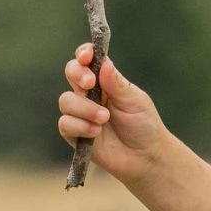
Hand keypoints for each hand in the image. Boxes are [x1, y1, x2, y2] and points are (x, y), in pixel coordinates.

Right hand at [58, 46, 166, 186]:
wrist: (145, 157)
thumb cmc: (143, 125)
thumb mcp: (134, 101)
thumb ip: (117, 84)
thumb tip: (104, 63)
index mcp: (105, 80)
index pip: (87, 60)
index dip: (83, 54)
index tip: (86, 56)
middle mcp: (89, 94)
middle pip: (71, 73)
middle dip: (77, 74)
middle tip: (90, 83)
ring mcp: (80, 113)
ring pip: (66, 100)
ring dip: (84, 108)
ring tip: (104, 119)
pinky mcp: (75, 134)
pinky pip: (65, 124)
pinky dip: (79, 126)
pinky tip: (95, 132)